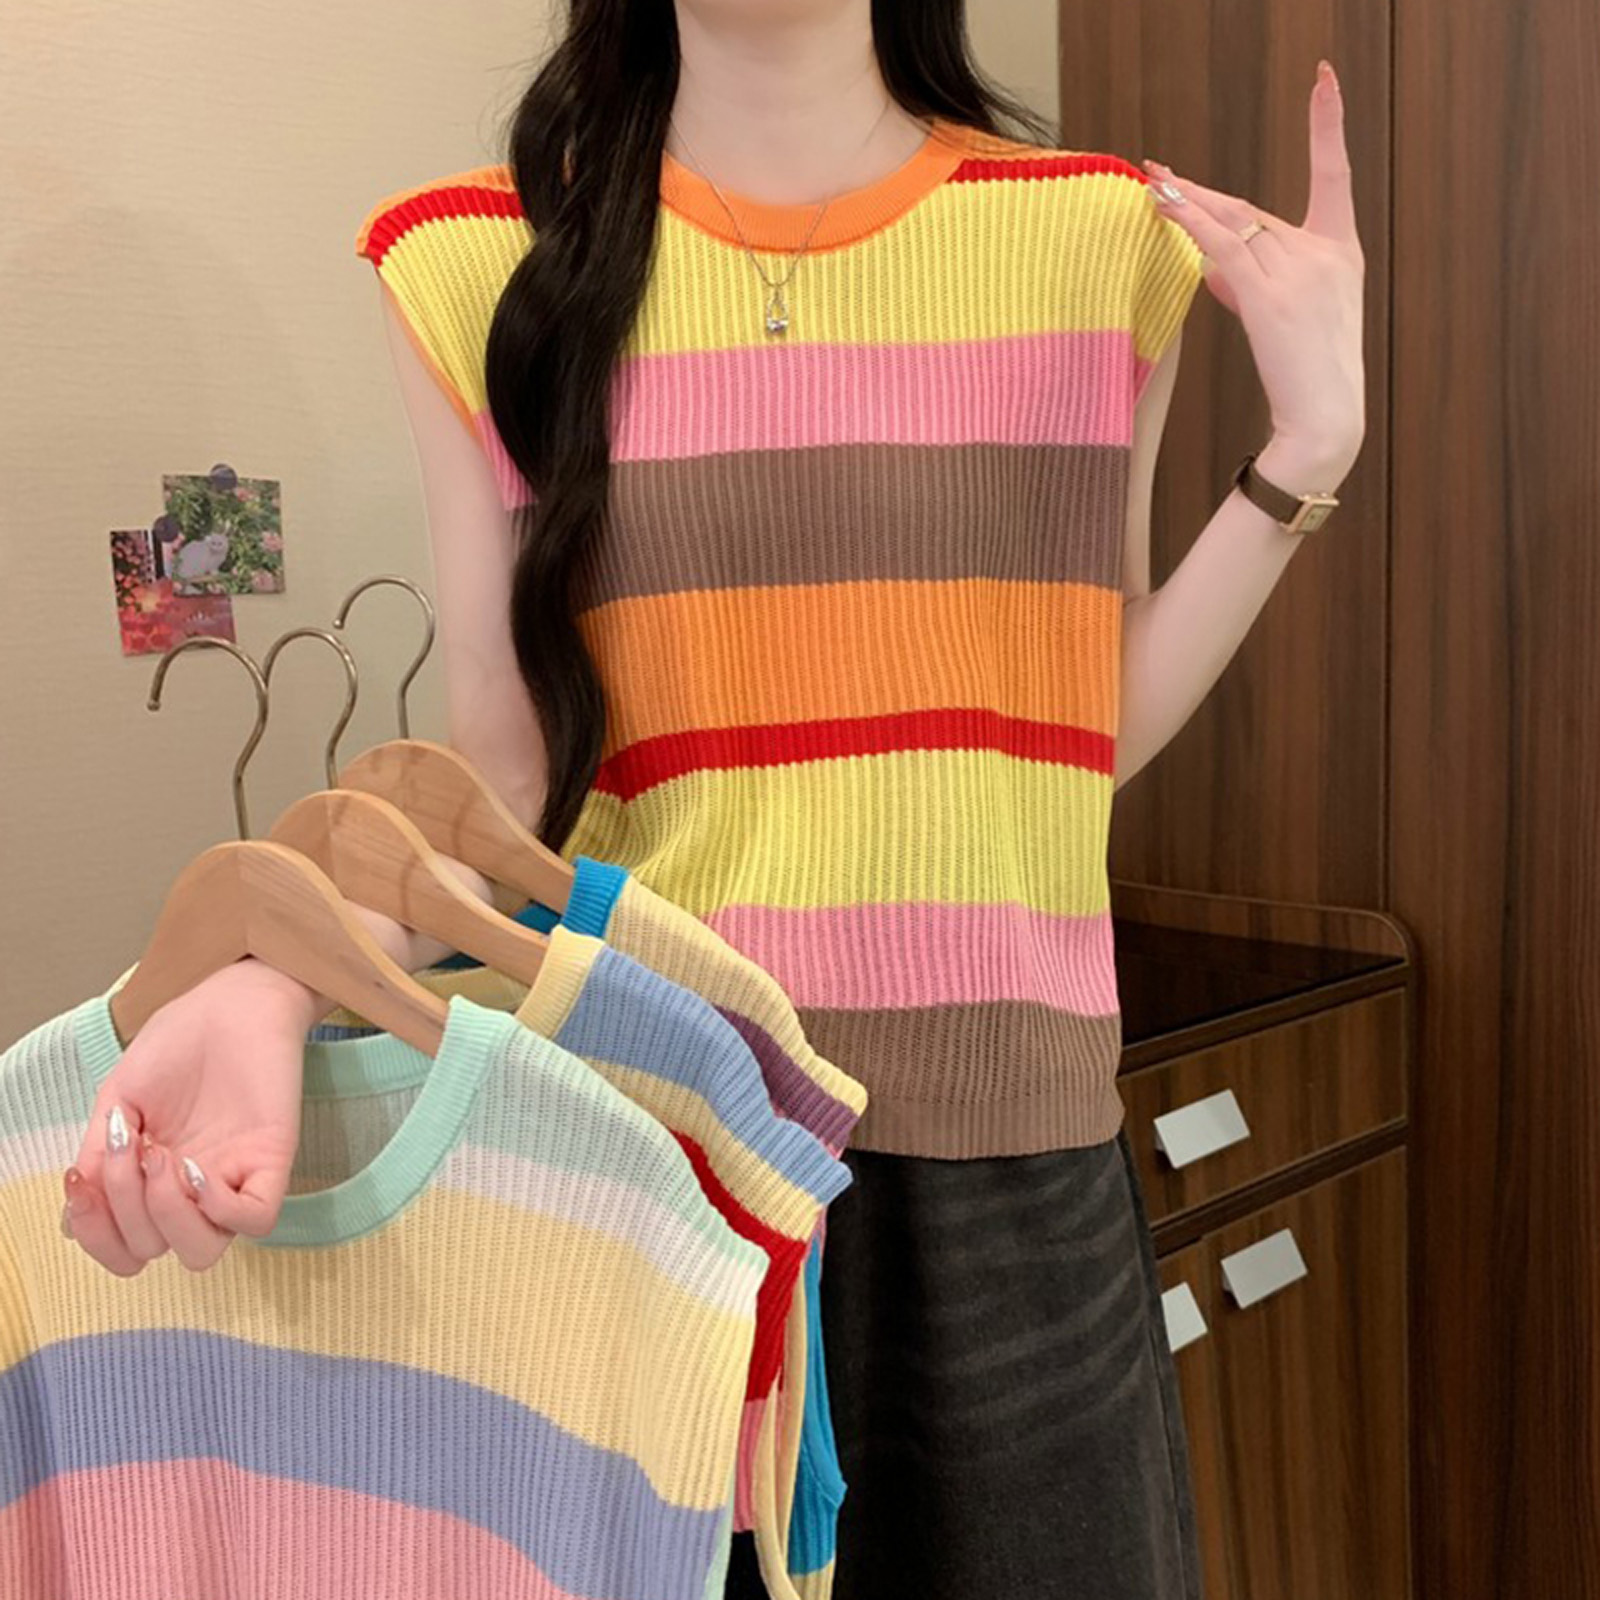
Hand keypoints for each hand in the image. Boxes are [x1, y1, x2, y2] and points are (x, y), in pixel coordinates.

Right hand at [64, 959, 312, 1274]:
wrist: (230, 1003)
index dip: (94, 1233)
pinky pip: (255, 1221)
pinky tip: (196, 1167)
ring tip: (163, 1157)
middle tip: (132, 1147)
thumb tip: (81, 1204)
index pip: (122, 1248)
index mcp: (153, 1182)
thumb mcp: (118, 1099)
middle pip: (153, 1250)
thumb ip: (98, 1156)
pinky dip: (218, 1207)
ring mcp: (233, 1178)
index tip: (80, 1181)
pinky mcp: (272, 1162)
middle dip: (125, 1208)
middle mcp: (192, 1191)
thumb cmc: (178, 1045)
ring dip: (168, 1215)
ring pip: (202, 1252)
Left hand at [1144, 59, 1365, 490]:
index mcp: (1343, 253)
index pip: (1335, 173)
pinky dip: (1190, 222)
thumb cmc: (1307, 378)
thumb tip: (1213, 266)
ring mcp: (1301, 270)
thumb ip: (1252, 285)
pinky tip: (1164, 206)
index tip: (1324, 79)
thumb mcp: (1287, 321)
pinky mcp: (1271, 295)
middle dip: (1202, 196)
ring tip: (1151, 185)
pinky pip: (1222, 246)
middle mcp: (1326, 251)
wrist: (1325, 421)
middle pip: (1252, 212)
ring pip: (1233, 225)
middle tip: (1160, 175)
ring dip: (1186, 204)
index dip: (1327, 123)